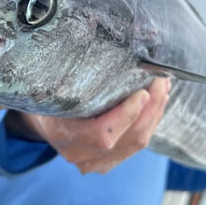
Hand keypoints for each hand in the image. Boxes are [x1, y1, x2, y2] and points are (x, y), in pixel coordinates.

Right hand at [6, 77, 170, 174]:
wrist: (42, 122)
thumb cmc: (48, 95)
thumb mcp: (53, 82)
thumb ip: (73, 73)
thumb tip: (100, 41)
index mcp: (64, 135)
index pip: (102, 134)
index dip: (126, 115)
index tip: (143, 92)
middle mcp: (81, 155)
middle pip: (129, 139)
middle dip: (151, 109)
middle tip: (161, 82)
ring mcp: (96, 163)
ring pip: (137, 143)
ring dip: (155, 114)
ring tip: (163, 88)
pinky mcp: (108, 162)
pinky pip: (136, 145)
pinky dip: (150, 122)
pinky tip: (156, 103)